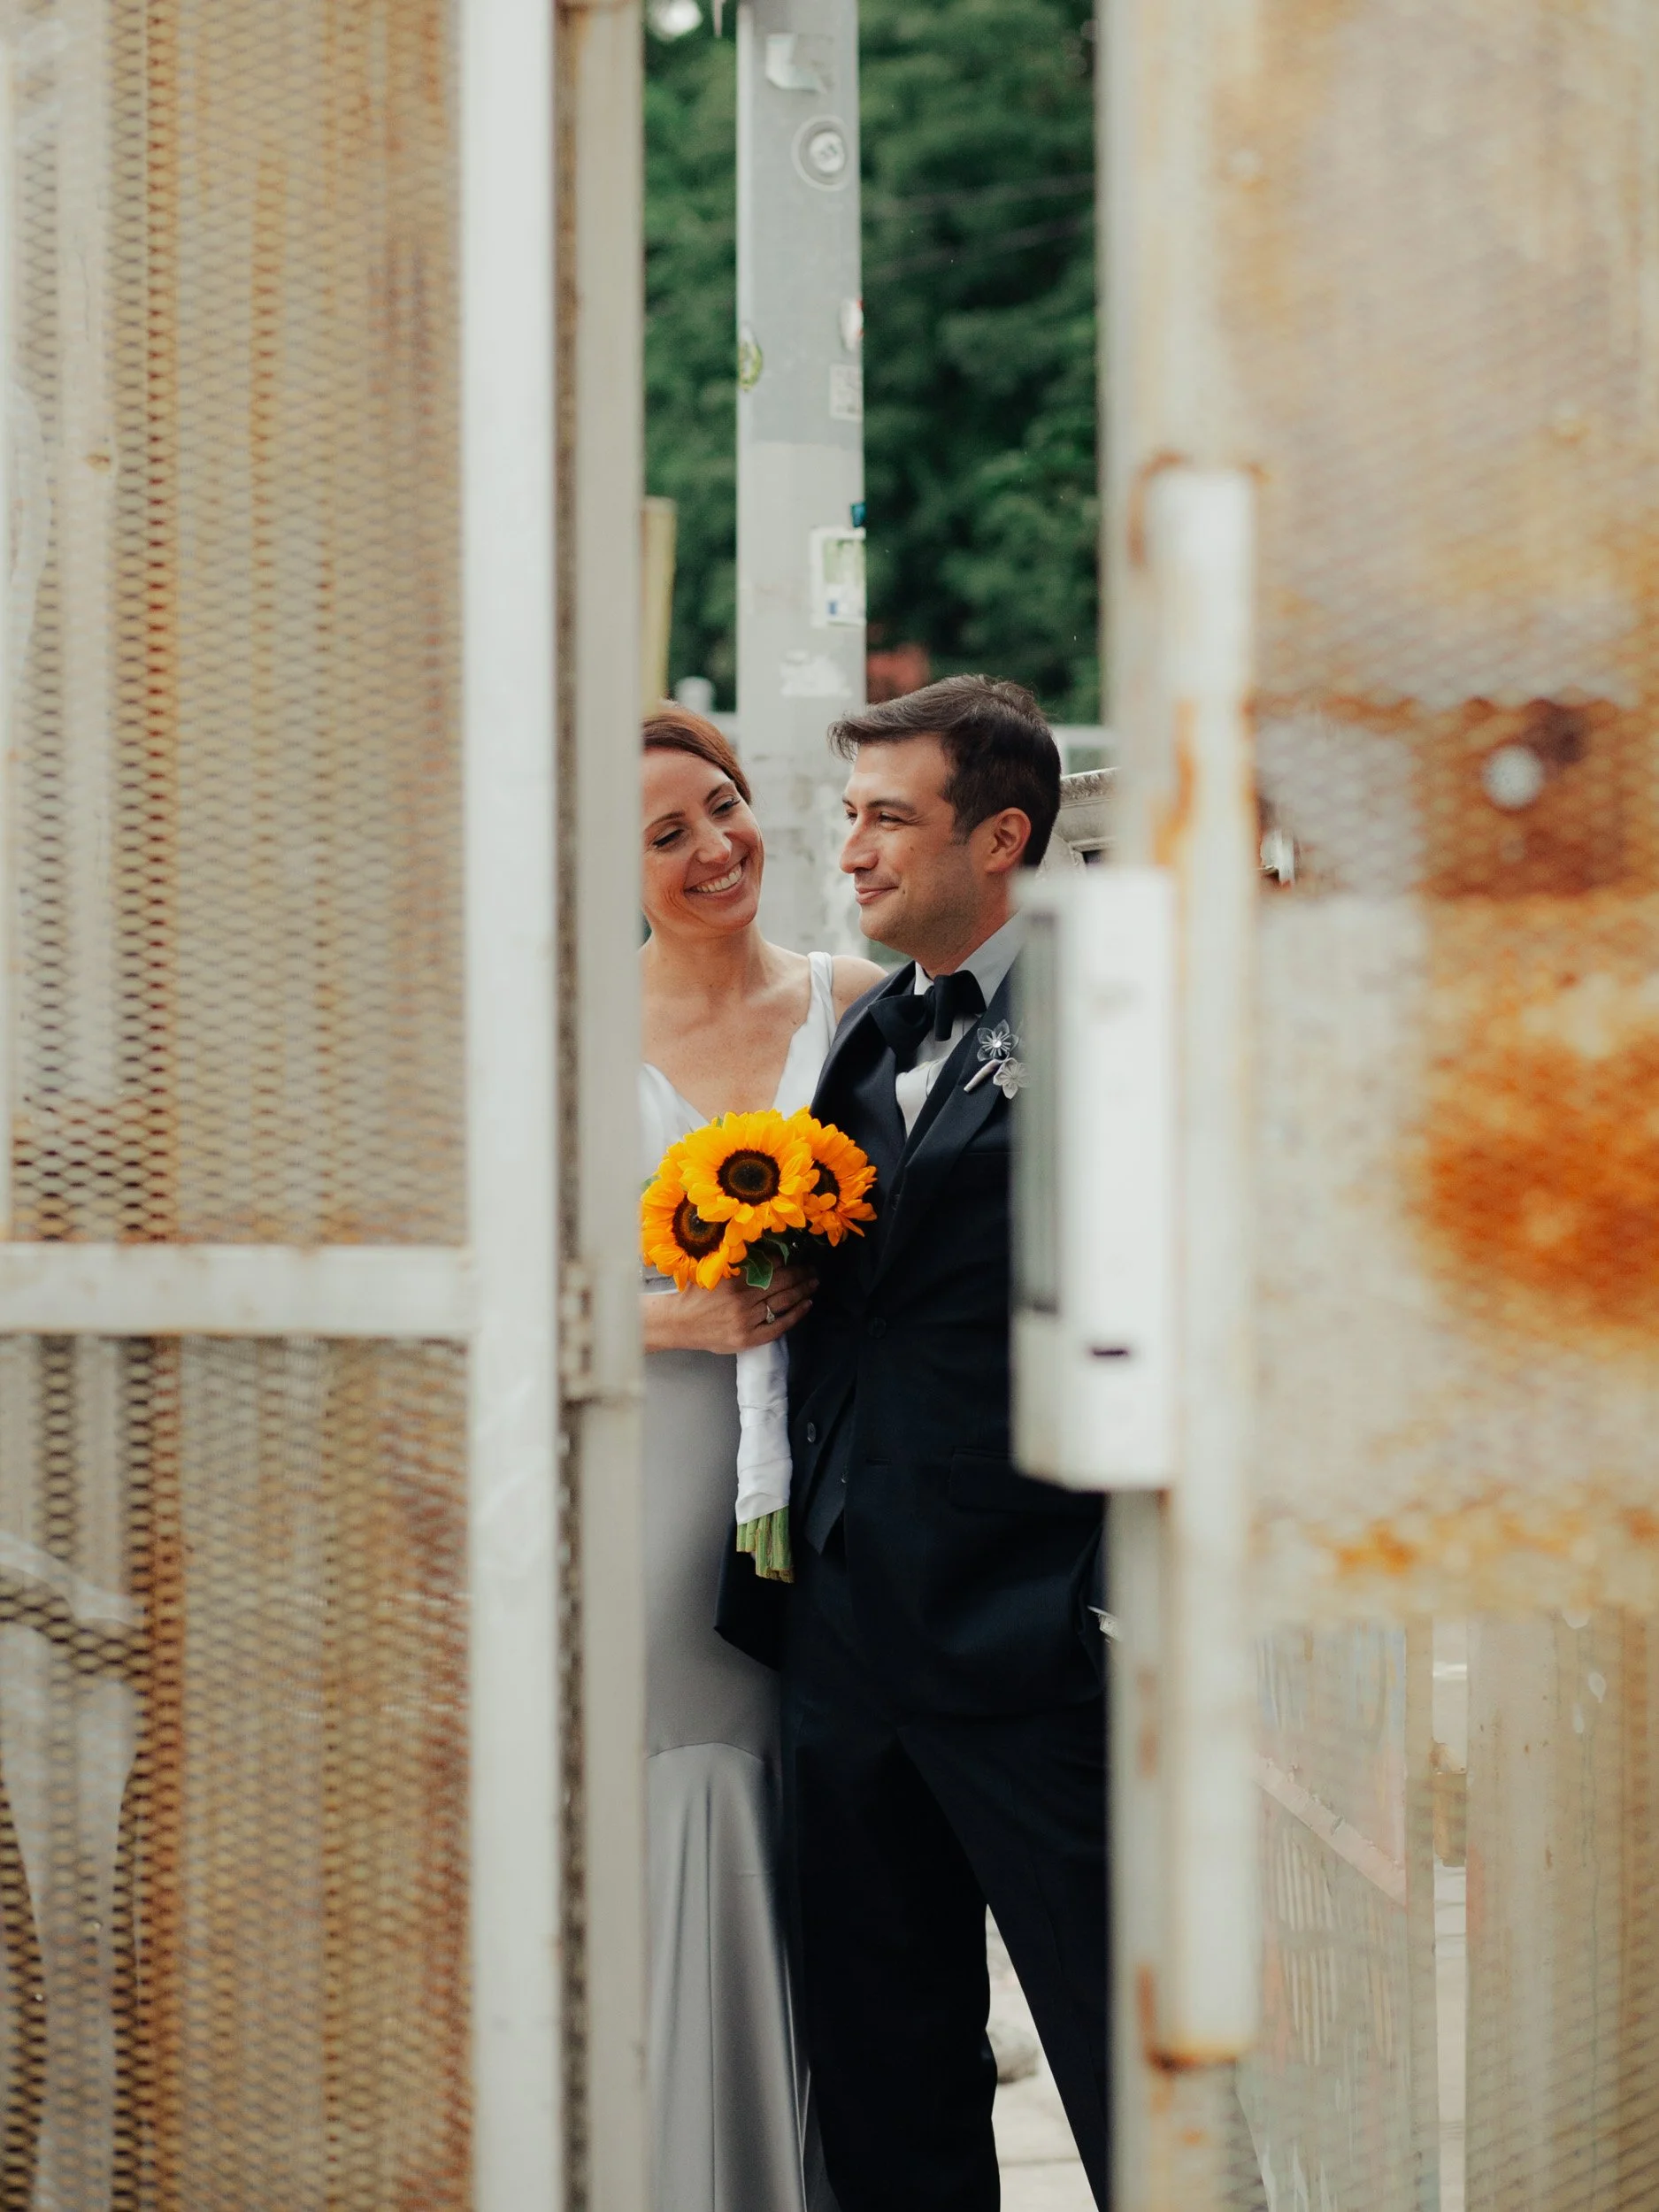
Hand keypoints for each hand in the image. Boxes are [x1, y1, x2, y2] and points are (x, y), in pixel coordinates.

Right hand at [642, 1265, 815, 1355]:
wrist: (677, 1323)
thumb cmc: (693, 1295)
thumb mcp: (712, 1272)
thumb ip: (736, 1264)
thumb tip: (765, 1252)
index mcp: (734, 1280)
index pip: (769, 1266)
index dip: (786, 1260)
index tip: (797, 1255)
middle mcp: (742, 1300)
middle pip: (781, 1283)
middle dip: (801, 1274)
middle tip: (813, 1268)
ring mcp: (746, 1321)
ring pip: (783, 1302)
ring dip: (802, 1291)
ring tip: (813, 1283)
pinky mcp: (748, 1338)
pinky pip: (778, 1326)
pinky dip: (795, 1315)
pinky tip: (806, 1305)